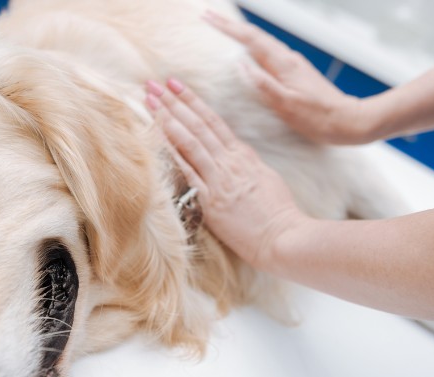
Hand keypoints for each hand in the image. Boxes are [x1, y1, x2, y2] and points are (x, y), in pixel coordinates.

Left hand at [144, 78, 308, 270]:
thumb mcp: (266, 179)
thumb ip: (247, 165)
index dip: (192, 101)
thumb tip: (236, 156)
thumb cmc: (278, 213)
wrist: (284, 237)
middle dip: (173, 102)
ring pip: (190, 140)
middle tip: (152, 83)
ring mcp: (220, 179)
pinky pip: (188, 171)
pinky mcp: (212, 200)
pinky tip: (157, 137)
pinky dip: (172, 151)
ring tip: (149, 100)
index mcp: (243, 155)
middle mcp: (230, 162)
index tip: (175, 85)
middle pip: (197, 124)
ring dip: (167, 118)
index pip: (213, 121)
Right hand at [203, 10, 377, 144]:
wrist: (348, 121)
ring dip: (242, 33)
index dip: (227, 28)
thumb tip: (239, 64)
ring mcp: (293, 64)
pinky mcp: (297, 72)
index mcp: (283, 64)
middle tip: (209, 16)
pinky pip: (270, 52)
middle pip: (255, 35)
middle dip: (230, 25)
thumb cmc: (318, 118)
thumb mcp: (286, 105)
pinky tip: (251, 50)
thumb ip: (262, 83)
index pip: (249, 39)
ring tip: (224, 28)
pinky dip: (255, 45)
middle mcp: (288, 59)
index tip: (208, 18)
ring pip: (263, 42)